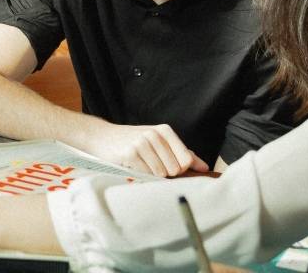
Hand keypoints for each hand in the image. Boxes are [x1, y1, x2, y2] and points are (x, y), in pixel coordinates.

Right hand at [78, 122, 208, 176]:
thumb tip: (205, 168)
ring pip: (160, 173)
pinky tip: (132, 166)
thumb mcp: (159, 143)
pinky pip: (146, 175)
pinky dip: (140, 176)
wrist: (102, 137)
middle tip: (150, 164)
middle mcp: (154, 134)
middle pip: (175, 169)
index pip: (186, 160)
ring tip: (140, 164)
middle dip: (164, 172)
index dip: (179, 169)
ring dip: (150, 174)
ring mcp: (141, 143)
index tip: (166, 166)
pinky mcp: (130, 153)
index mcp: (165, 131)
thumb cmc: (133, 142)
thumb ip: (183, 154)